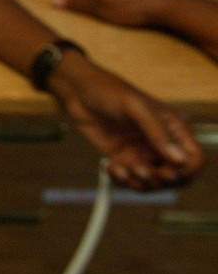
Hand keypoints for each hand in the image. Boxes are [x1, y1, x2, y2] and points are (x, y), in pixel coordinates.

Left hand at [49, 51, 203, 189]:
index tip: (165, 171)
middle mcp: (161, 144)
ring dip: (138, 182)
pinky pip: (130, 180)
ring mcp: (142, 153)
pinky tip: (110, 167)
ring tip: (120, 168)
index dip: (186, 171)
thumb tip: (179, 159)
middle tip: (140, 171)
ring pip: (153, 183)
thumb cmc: (107, 90)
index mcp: (173, 128)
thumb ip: (156, 132)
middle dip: (160, 181)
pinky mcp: (124, 159)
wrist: (77, 91)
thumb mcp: (134, 106)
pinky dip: (122, 180)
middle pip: (177, 178)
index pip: (195, 158)